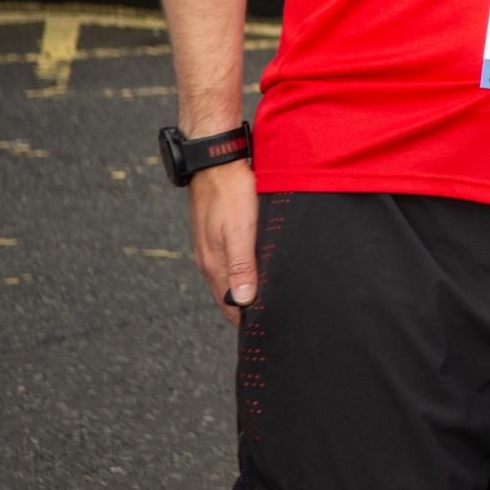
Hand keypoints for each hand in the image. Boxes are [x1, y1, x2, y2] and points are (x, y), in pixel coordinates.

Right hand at [189, 159, 259, 323]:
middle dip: (250, 308)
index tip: (270, 329)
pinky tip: (263, 266)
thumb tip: (244, 302)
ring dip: (249, 288)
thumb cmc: (231, 193)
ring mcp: (214, 245)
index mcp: (215, 265)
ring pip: (232, 276)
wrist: (216, 160)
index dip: (248, 320)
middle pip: (231, 295)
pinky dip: (247, 269)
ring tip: (274, 296)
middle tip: (278, 317)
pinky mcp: (220, 231)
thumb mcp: (240, 231)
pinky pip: (234, 259)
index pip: (230, 307)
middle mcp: (211, 259)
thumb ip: (242, 266)